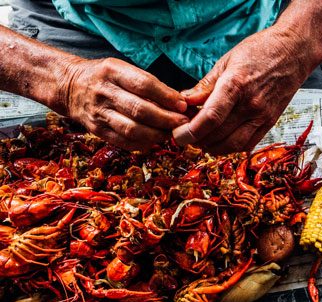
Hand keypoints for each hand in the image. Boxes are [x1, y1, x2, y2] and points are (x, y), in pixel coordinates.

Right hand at [59, 57, 188, 150]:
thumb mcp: (121, 69)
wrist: (69, 86)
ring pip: (133, 129)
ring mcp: (99, 113)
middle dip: (167, 119)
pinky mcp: (97, 130)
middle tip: (183, 123)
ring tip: (171, 133)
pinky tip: (155, 140)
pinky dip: (144, 143)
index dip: (166, 97)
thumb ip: (147, 84)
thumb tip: (178, 102)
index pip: (144, 84)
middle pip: (140, 110)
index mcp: (111, 71)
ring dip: (157, 134)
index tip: (183, 105)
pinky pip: (124, 142)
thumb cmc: (105, 77)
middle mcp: (104, 92)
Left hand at [172, 25, 321, 153]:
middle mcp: (252, 104)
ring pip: (233, 145)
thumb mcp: (226, 61)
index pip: (211, 117)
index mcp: (236, 84)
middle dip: (197, 140)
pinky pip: (248, 144)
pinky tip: (220, 140)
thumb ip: (206, 85)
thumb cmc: (260, 51)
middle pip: (219, 135)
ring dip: (213, 147)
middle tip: (185, 136)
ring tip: (201, 139)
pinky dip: (231, 147)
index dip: (191, 131)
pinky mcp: (270, 122)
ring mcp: (263, 116)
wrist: (293, 53)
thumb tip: (185, 100)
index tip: (178, 135)